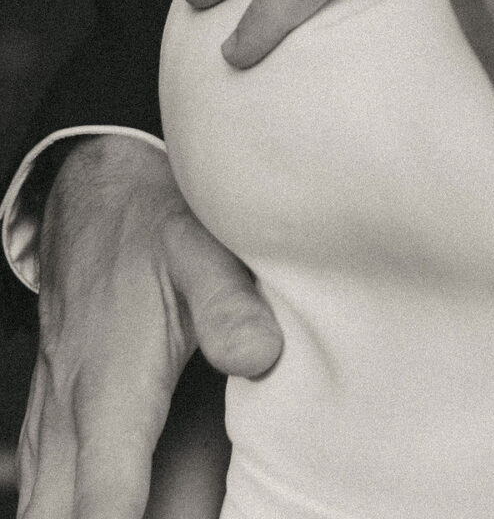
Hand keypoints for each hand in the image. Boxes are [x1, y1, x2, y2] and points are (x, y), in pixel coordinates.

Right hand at [16, 135, 280, 518]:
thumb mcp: (201, 250)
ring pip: (41, 509)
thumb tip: (261, 357)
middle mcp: (68, 419)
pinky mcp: (47, 428)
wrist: (96, 198)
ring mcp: (49, 427)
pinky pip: (40, 494)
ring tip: (156, 514)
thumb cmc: (153, 228)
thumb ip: (229, 304)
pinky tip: (102, 511)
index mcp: (109, 389)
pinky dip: (59, 514)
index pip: (104, 499)